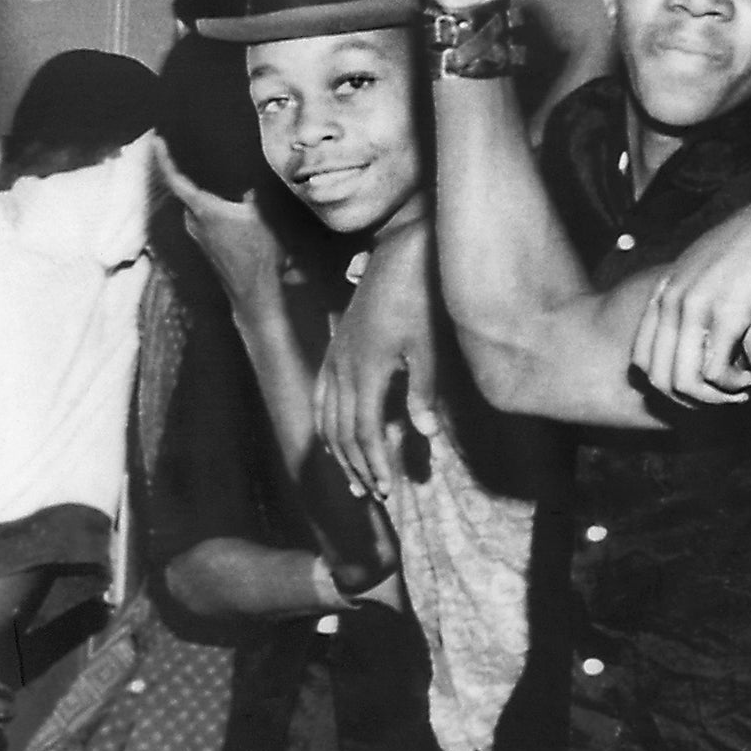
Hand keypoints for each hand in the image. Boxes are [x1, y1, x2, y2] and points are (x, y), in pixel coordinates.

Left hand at [153, 135, 286, 298]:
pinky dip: (215, 212)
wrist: (255, 292)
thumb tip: (248, 192)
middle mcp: (195, 222)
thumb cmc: (257, 254)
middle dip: (192, 177)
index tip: (157, 139)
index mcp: (203, 209)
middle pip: (188, 193)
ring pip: (199, 208)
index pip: (176, 179)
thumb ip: (250, 199)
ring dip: (207, 198)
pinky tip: (233, 214)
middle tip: (196, 156)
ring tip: (222, 186)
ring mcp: (200, 237)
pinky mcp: (208, 248)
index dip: (165, 158)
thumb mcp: (260, 216)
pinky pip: (207, 221)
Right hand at [316, 221, 438, 499]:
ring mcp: (335, 358)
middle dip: (356, 467)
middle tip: (373, 496)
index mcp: (368, 371)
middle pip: (343, 432)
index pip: (365, 432)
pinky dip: (325, 424)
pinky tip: (332, 441)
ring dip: (340, 453)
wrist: (401, 255)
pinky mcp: (335, 348)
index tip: (388, 490)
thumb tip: (427, 437)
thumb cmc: (421, 299)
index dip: (375, 464)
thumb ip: (424, 393)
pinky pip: (322, 395)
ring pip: (328, 417)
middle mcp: (344, 368)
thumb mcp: (429, 347)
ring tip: (353, 480)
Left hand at [632, 172, 750, 404]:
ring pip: (683, 382)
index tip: (702, 385)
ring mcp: (696, 305)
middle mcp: (672, 298)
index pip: (640, 358)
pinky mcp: (727, 313)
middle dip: (690, 400)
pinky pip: (715, 373)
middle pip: (658, 378)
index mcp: (665, 288)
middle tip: (723, 398)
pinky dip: (734, 386)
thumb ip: (694, 294)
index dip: (667, 385)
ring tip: (740, 392)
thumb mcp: (712, 266)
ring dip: (713, 398)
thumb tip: (696, 336)